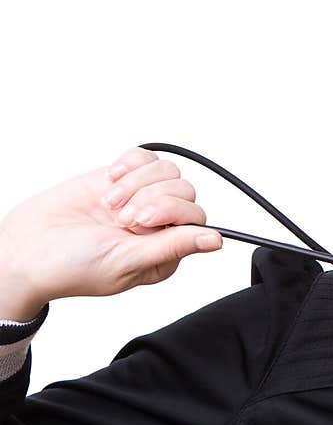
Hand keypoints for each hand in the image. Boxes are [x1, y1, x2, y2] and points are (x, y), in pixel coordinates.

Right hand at [0, 147, 221, 306]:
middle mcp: (158, 225)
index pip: (196, 219)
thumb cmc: (70, 267)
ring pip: (168, 171)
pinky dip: (128, 165)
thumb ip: (173, 246)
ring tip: (109, 203)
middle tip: (118, 217)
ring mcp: (140, 199)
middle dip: (151, 198)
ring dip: (136, 182)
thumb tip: (215, 240)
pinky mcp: (120, 179)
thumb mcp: (126, 262)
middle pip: (185, 191)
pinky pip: (143, 157)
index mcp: (166, 252)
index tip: (136, 223)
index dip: (170, 213)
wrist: (25, 249)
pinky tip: (108, 182)